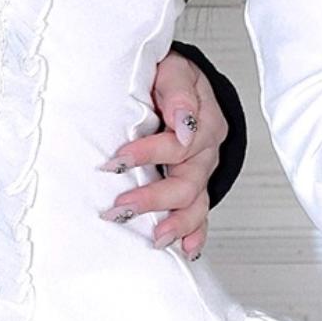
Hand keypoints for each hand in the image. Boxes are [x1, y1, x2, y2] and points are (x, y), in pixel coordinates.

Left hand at [101, 54, 228, 257]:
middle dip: (154, 198)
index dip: (148, 153)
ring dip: (175, 223)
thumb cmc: (170, 76)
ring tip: (155, 238)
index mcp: (204, 121)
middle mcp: (205, 152)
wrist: (178, 82)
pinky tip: (186, 249)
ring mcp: (201, 171)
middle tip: (121, 207)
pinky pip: (199, 213)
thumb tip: (182, 121)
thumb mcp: (175, 70)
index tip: (116, 161)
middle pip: (187, 183)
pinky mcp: (193, 185)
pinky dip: (194, 233)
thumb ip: (178, 92)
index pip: (179, 144)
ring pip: (195, 204)